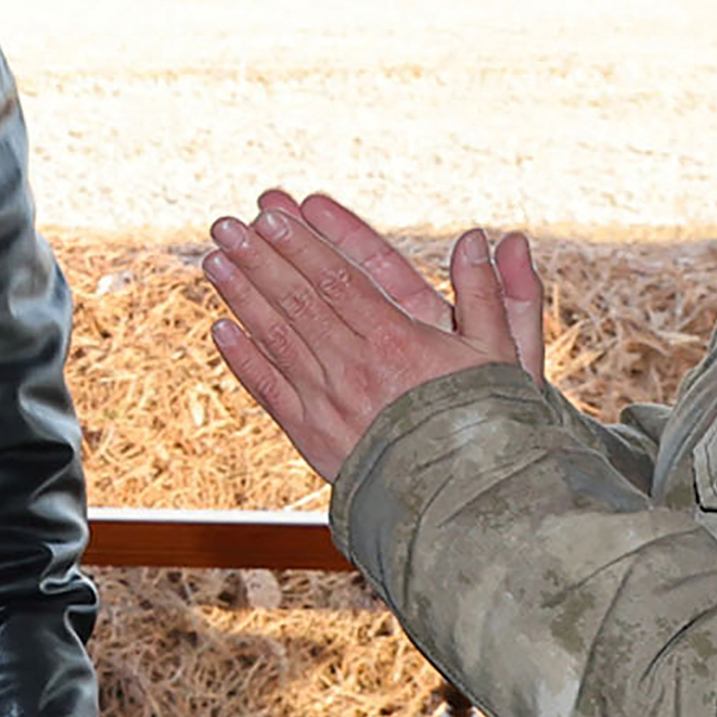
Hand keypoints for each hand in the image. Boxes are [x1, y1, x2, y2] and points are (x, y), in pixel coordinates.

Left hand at [202, 191, 545, 482]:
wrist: (465, 503)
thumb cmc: (488, 424)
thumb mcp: (502, 356)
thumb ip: (490, 293)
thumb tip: (483, 236)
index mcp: (399, 341)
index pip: (339, 279)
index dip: (303, 244)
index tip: (273, 214)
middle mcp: (356, 367)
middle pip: (298, 301)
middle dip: (260, 258)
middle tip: (225, 224)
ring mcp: (329, 402)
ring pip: (276, 338)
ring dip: (241, 296)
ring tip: (213, 259)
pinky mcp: (312, 435)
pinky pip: (270, 389)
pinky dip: (243, 358)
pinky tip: (221, 328)